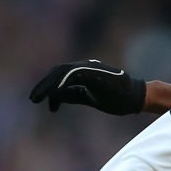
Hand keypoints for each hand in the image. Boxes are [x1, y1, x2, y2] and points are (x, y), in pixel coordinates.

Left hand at [30, 59, 145, 114]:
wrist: (137, 96)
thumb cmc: (118, 98)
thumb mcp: (91, 98)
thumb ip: (74, 95)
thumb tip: (56, 97)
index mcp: (85, 73)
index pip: (61, 76)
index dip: (49, 87)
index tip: (44, 103)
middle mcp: (85, 67)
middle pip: (58, 71)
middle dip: (43, 85)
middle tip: (33, 99)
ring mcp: (90, 68)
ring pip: (62, 72)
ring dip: (48, 85)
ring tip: (38, 98)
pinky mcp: (94, 72)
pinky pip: (73, 74)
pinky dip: (61, 83)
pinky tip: (54, 93)